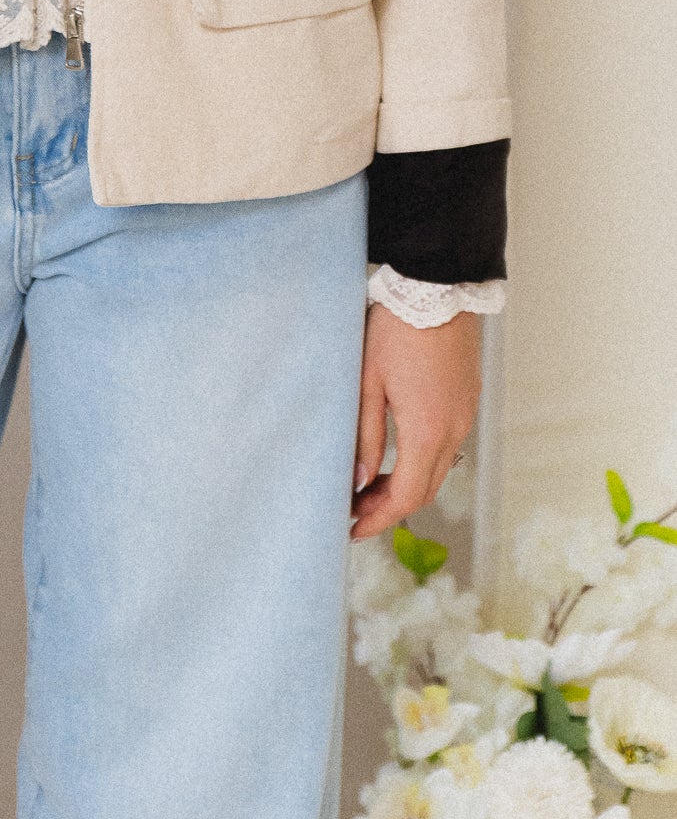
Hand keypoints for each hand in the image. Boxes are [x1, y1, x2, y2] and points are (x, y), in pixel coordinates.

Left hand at [349, 304, 481, 540]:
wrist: (437, 289)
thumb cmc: (396, 331)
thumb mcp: (368, 382)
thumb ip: (366, 435)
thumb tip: (358, 478)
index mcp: (427, 431)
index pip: (406, 497)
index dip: (378, 519)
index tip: (351, 529)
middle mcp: (454, 430)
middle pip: (425, 490)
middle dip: (389, 509)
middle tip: (354, 512)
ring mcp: (465, 416)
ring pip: (438, 470)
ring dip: (406, 486)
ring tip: (369, 488)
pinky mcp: (467, 401)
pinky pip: (447, 447)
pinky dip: (421, 464)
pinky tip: (397, 458)